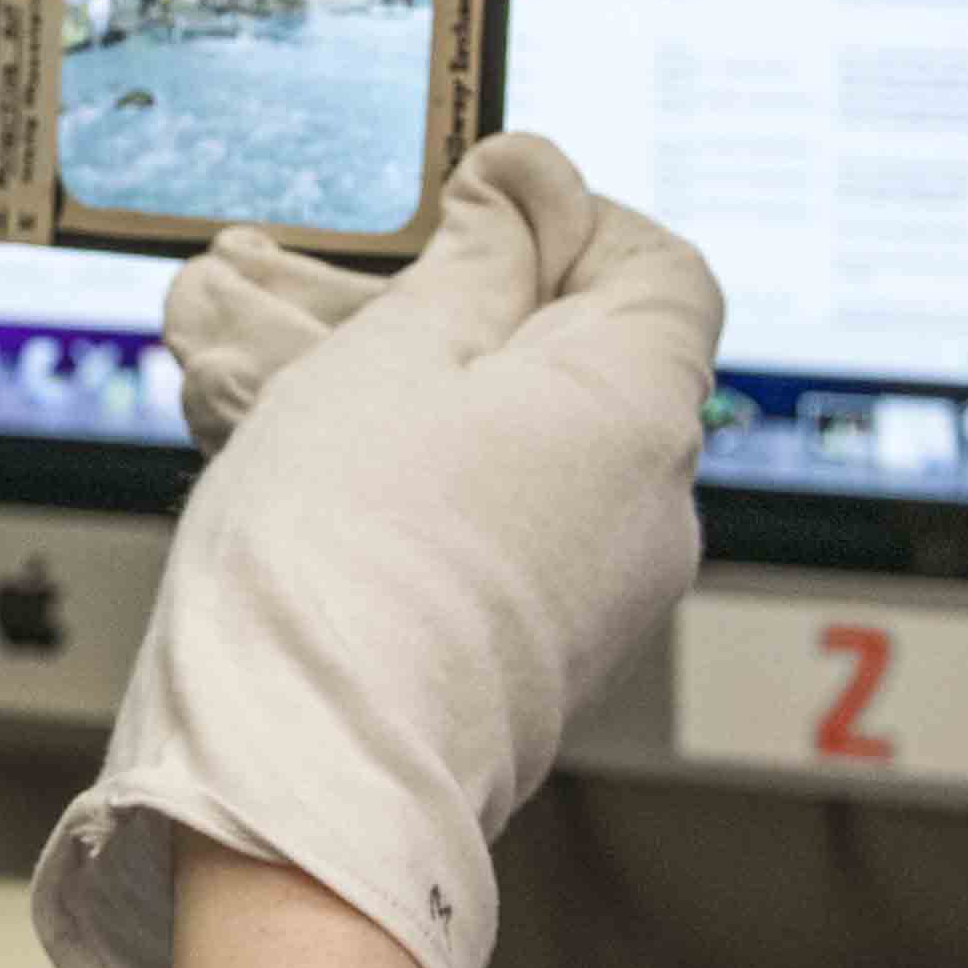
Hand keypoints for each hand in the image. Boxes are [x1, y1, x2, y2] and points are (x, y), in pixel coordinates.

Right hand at [34, 135, 722, 967]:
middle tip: (351, 302)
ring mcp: (608, 595)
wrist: (306, 778)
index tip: (468, 212)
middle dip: (475, 315)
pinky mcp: (547, 658)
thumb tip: (523, 190)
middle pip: (590, 361)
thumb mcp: (394, 352)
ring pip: (536, 451)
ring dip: (439, 406)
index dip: (569, 220)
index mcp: (645, 409)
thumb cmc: (342, 563)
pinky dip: (439, 493)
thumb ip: (473, 262)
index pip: (662, 267)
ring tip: (311, 398)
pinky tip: (334, 493)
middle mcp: (656, 507)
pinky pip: (511, 534)